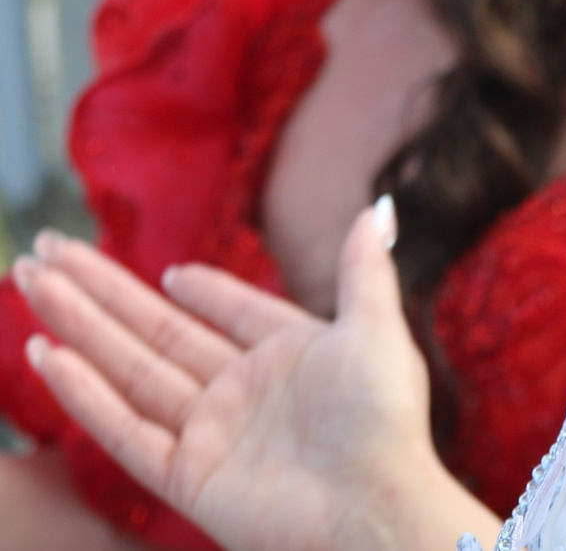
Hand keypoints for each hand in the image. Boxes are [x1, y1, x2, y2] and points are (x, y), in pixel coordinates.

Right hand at [12, 202, 496, 550]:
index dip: (202, 291)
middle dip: (102, 292)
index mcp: (290, 354)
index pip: (232, 312)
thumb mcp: (376, 329)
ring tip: (33, 284)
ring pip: (128, 369)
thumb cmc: (383, 422)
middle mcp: (242, 391)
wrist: (371, 507)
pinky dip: (83, 393)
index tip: (170, 271)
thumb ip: (365, 269)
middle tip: (50, 251)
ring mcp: (208, 432)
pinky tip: (47, 354)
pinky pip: (122, 427)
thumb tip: (378, 205)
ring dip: (77, 328)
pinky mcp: (182, 475)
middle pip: (157, 332)